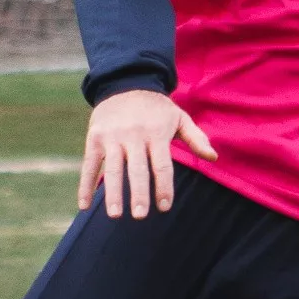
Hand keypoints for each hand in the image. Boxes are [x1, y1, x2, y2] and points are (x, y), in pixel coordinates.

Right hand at [78, 89, 216, 219]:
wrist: (126, 82)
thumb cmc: (157, 108)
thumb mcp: (179, 117)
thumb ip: (196, 138)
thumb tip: (213, 157)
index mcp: (156, 133)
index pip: (162, 165)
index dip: (164, 187)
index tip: (165, 207)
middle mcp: (134, 135)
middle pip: (138, 169)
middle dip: (139, 194)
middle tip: (141, 216)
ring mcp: (112, 137)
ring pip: (113, 169)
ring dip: (113, 194)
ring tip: (116, 215)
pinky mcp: (94, 138)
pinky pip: (90, 165)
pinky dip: (85, 185)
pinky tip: (84, 205)